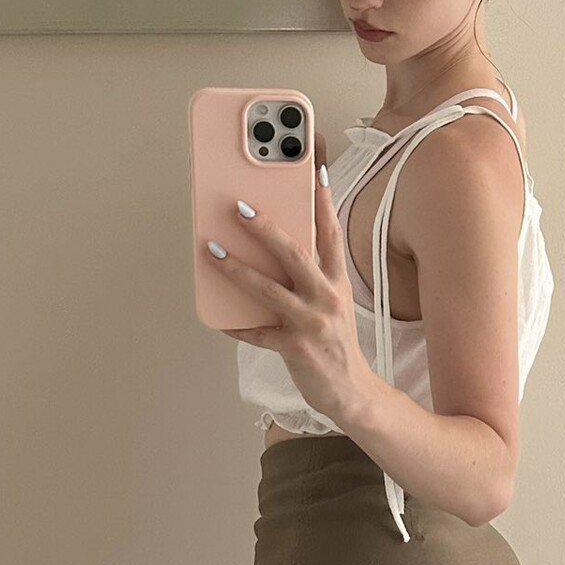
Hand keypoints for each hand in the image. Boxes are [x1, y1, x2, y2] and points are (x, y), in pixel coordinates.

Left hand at [210, 168, 370, 424]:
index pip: (331, 234)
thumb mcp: (332, 304)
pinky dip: (236, 325)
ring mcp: (311, 322)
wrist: (352, 392)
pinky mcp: (295, 347)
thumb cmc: (335, 343)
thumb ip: (311, 277)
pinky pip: (257, 333)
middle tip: (240, 207)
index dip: (324, 202)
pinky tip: (218, 318)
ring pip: (269, 289)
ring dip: (237, 268)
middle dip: (265, 228)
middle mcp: (327, 298)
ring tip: (212, 250)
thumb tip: (273, 250)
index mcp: (338, 282)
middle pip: (295, 253)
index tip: (315, 172)